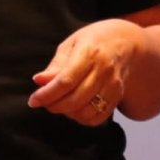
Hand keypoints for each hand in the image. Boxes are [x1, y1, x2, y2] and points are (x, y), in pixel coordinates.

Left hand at [27, 19, 144, 125]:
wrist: (126, 43)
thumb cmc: (94, 41)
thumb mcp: (71, 44)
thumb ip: (56, 65)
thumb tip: (38, 81)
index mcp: (89, 52)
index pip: (65, 81)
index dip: (47, 94)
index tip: (33, 100)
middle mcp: (103, 70)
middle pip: (75, 100)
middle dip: (53, 105)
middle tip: (43, 101)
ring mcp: (113, 85)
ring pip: (86, 111)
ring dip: (67, 113)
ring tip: (59, 103)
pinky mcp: (118, 96)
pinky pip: (98, 117)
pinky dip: (82, 118)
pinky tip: (75, 108)